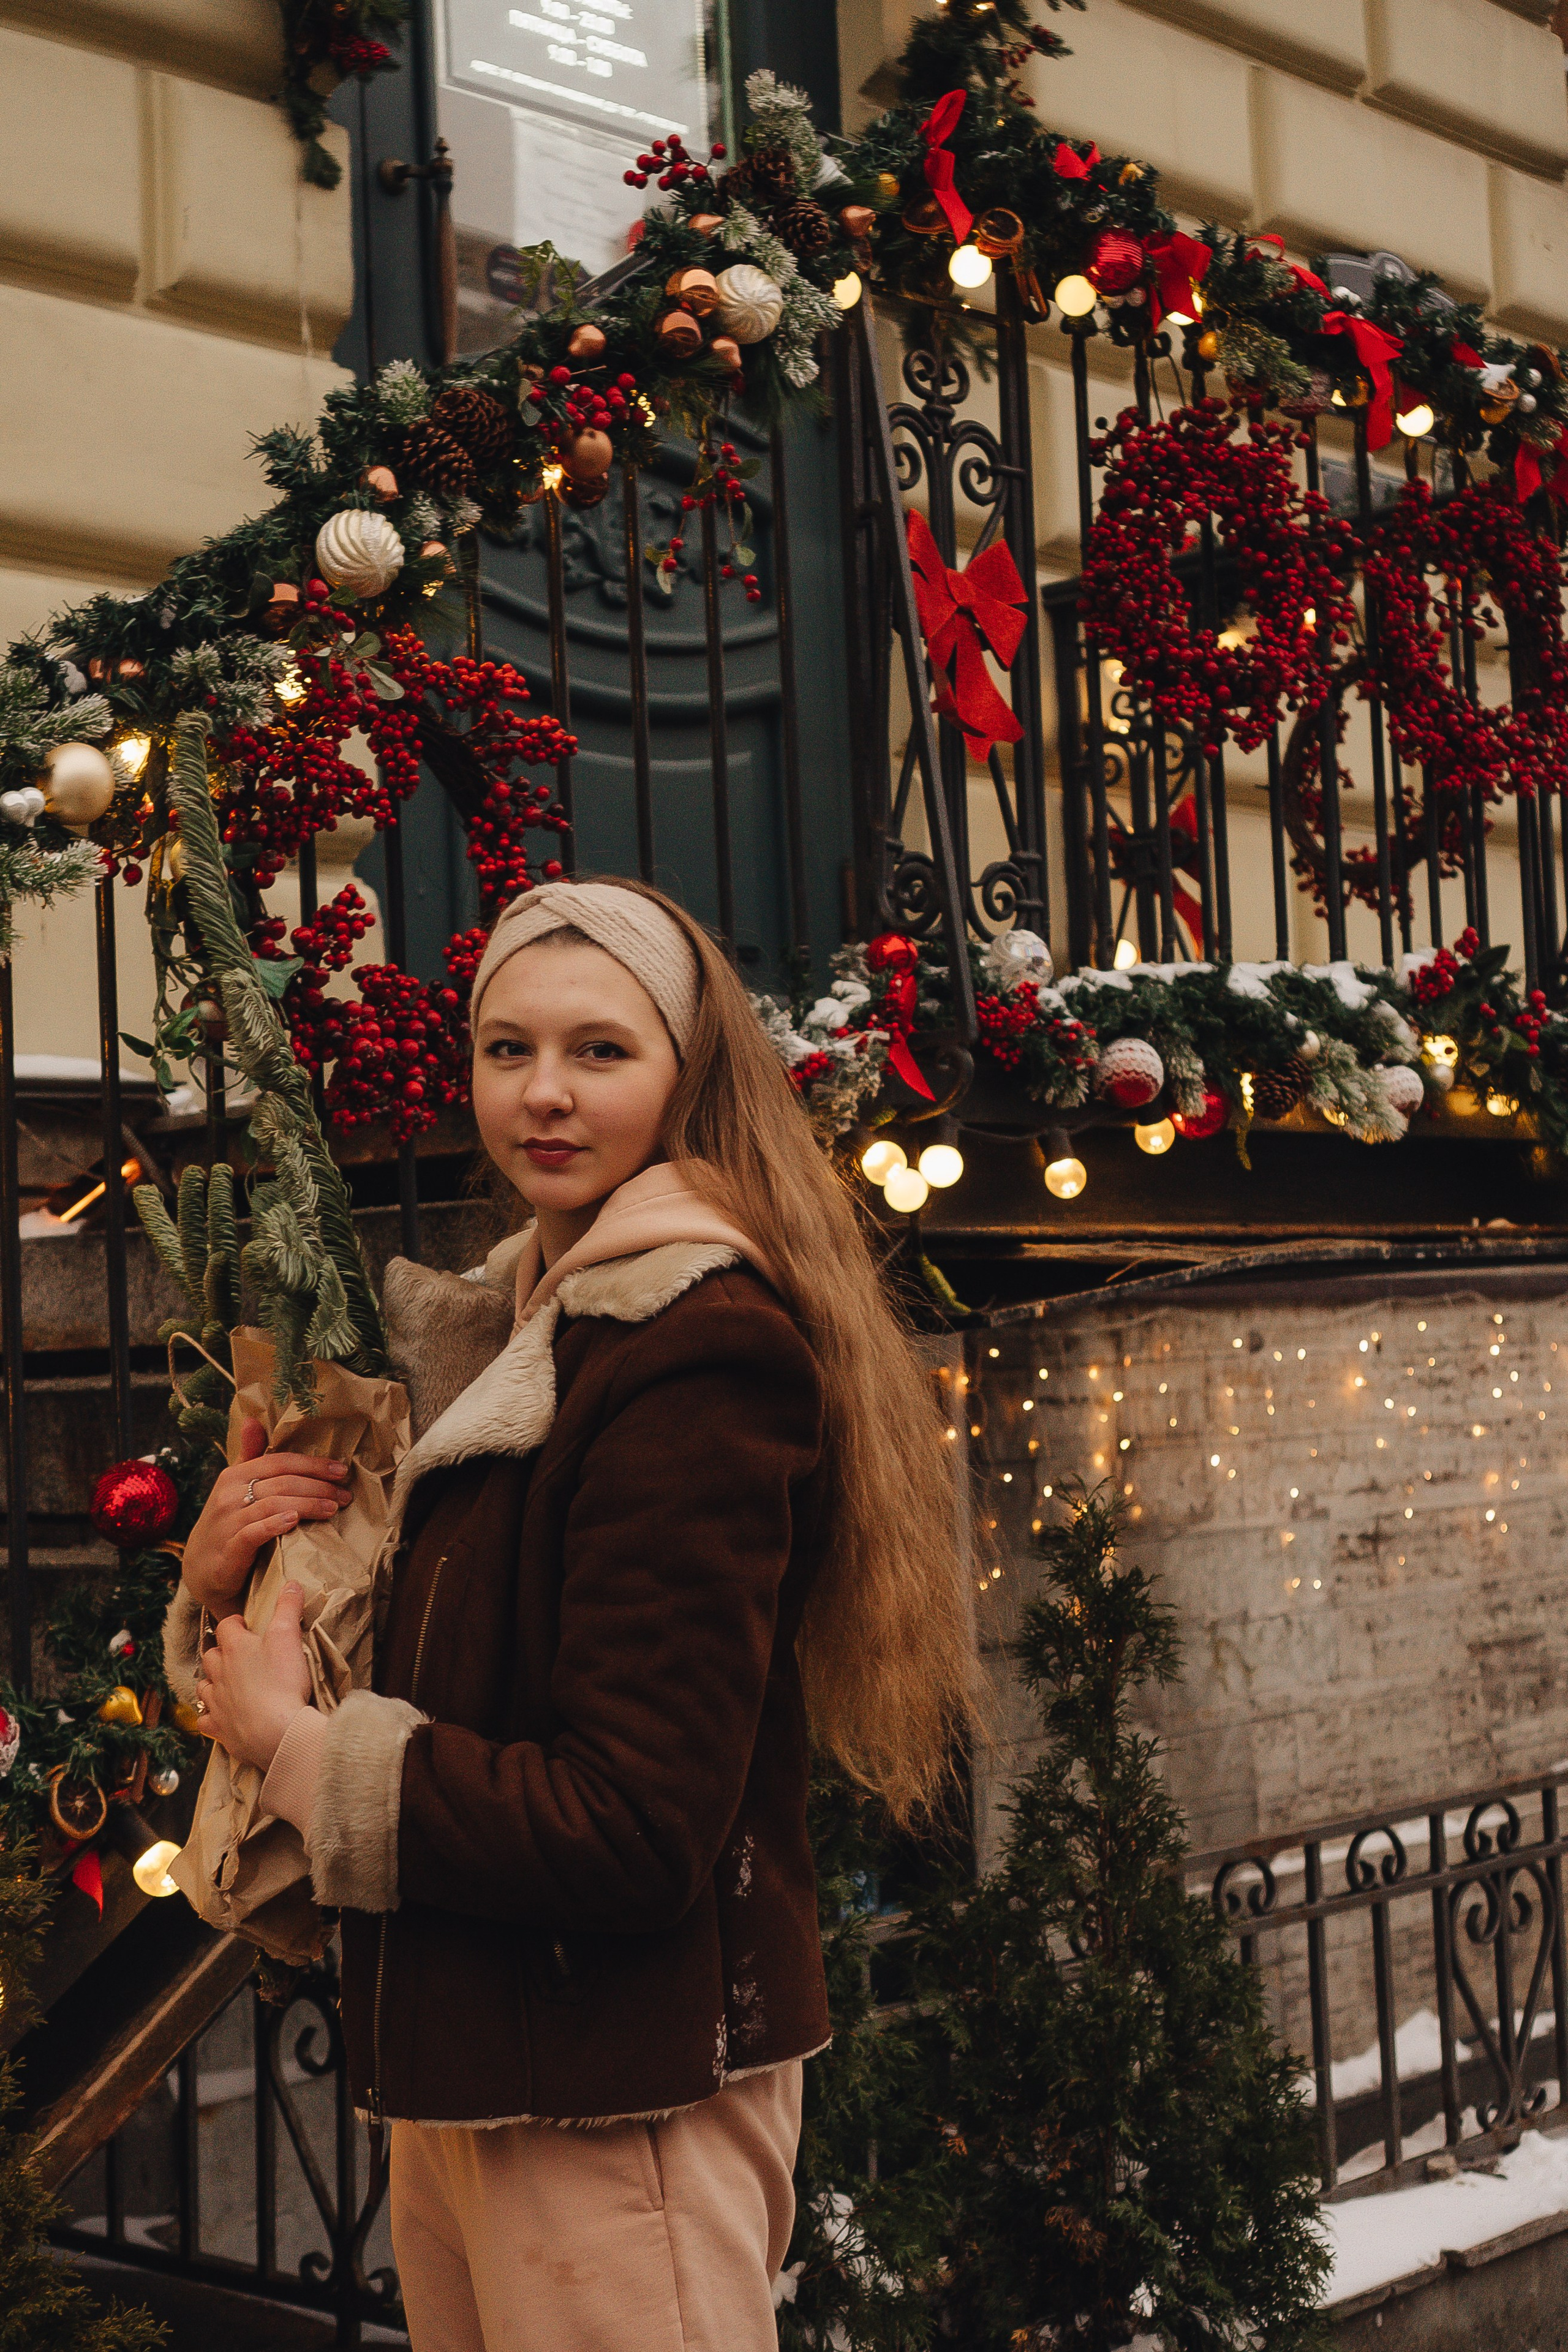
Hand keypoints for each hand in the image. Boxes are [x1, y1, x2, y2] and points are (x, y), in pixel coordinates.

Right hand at [181, 1419, 349, 1617]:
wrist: (203, 1569)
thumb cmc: (228, 1524)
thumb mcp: (236, 1488)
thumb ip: (249, 1456)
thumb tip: (253, 1419)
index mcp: (234, 1475)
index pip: (279, 1461)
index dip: (312, 1464)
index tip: (341, 1471)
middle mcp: (229, 1494)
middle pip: (282, 1482)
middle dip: (318, 1486)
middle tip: (344, 1495)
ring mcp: (228, 1522)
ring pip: (274, 1504)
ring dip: (308, 1504)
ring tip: (333, 1509)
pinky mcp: (230, 1549)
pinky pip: (254, 1532)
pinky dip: (275, 1524)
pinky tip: (294, 1521)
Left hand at [194, 1580, 312, 1771]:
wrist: (277, 1731)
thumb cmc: (282, 1681)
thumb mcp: (289, 1637)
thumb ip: (288, 1608)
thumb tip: (291, 1583)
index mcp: (235, 1648)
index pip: (226, 1625)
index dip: (234, 1622)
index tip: (244, 1624)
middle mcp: (219, 1673)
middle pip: (211, 1655)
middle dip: (220, 1651)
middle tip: (235, 1652)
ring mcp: (216, 1702)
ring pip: (204, 1686)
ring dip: (211, 1681)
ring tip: (224, 1681)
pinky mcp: (219, 1728)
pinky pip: (205, 1719)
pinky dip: (209, 1715)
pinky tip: (218, 1715)